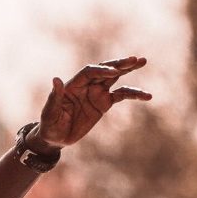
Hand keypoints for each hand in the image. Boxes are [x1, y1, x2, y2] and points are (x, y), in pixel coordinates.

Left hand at [32, 56, 151, 149]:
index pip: (89, 72)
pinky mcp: (104, 104)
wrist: (55, 138)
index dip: (101, 71)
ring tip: (142, 62)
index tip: (114, 73)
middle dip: (119, 64)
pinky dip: (133, 94)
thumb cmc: (49, 125)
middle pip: (104, 70)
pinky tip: (147, 96)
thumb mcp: (50, 113)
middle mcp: (86, 86)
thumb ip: (54, 97)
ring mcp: (96, 93)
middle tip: (135, 59)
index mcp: (73, 85)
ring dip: (128, 69)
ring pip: (115, 78)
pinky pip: (121, 95)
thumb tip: (56, 79)